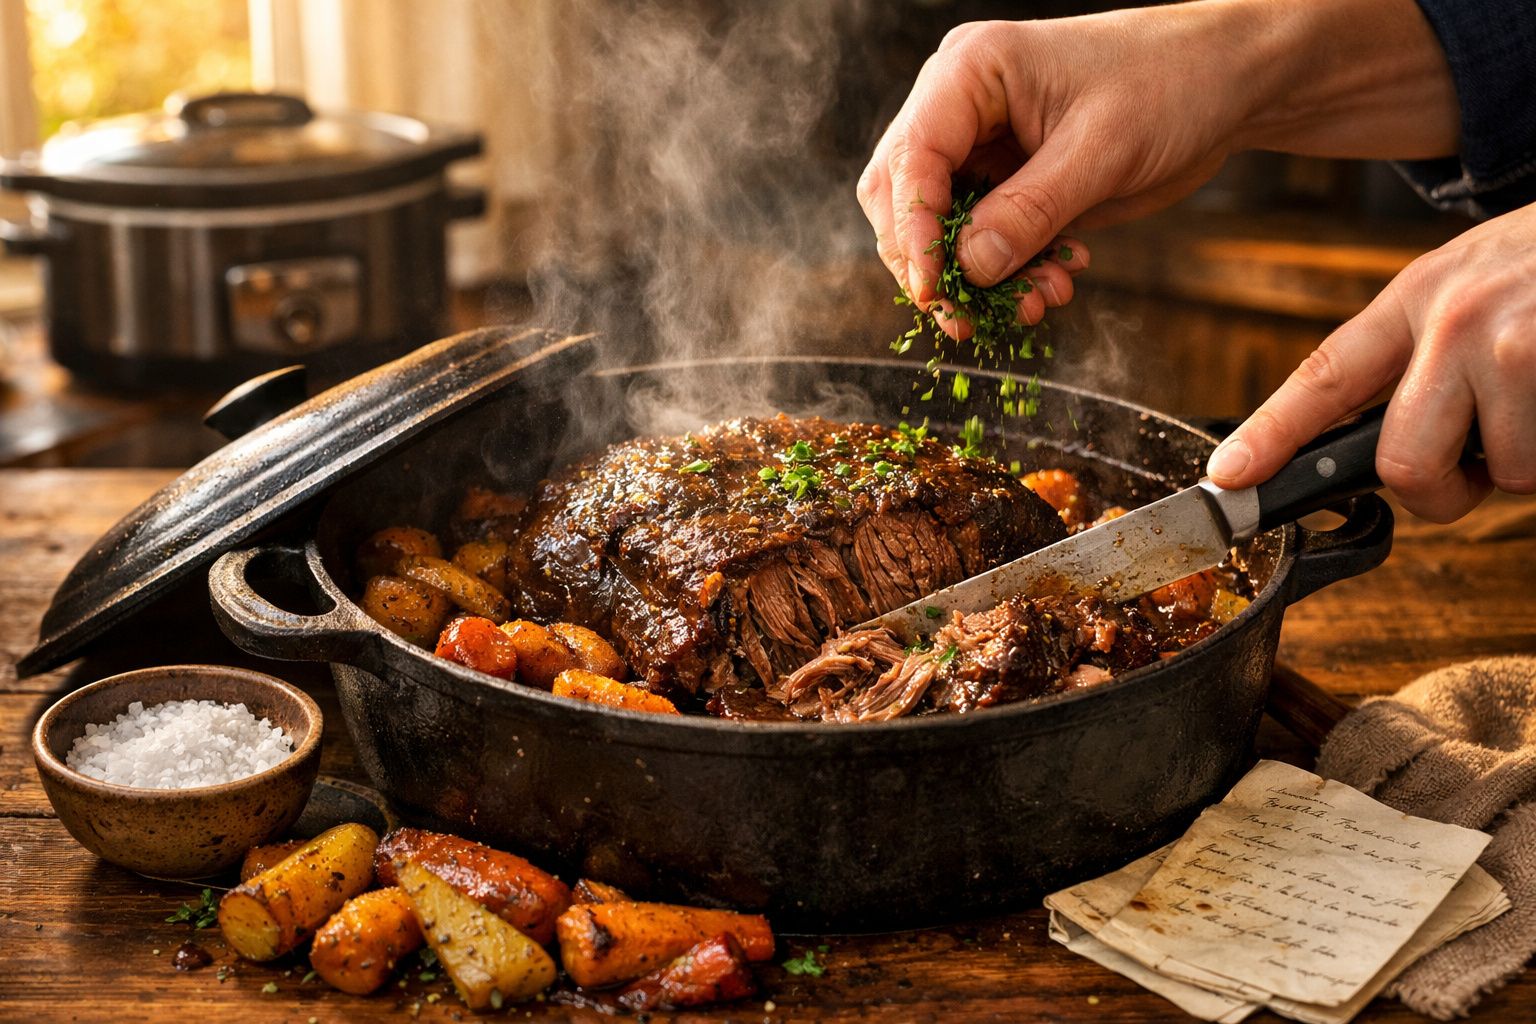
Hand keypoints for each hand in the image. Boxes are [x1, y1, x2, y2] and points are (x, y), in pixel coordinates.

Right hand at [858, 7, 1241, 325]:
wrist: (1228, 82)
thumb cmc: (1171, 84)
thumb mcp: (1102, 150)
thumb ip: (1031, 211)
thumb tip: (970, 267)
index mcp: (970, 71)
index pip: (911, 156)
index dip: (913, 228)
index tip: (935, 289)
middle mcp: (961, 105)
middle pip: (903, 195)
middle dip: (934, 262)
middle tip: (968, 317)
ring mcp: (983, 144)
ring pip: (941, 226)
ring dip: (978, 277)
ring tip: (1034, 304)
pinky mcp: (1010, 180)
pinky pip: (984, 238)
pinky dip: (1009, 272)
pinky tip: (1051, 285)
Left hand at [1207, 202, 1535, 521]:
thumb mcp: (1478, 279)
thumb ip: (1425, 349)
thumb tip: (1380, 437)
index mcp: (1421, 297)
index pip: (1325, 376)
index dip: (1269, 435)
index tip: (1228, 478)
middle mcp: (1458, 321)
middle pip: (1403, 464)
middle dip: (1441, 490)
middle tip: (1475, 467)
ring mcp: (1518, 349)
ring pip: (1500, 474)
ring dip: (1529, 460)